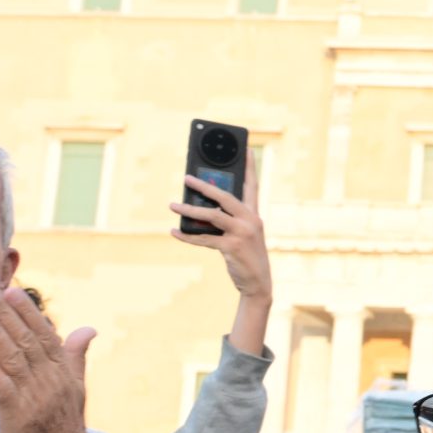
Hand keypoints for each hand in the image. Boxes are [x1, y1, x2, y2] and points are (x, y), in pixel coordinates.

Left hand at [0, 277, 94, 432]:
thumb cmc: (63, 426)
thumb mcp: (75, 388)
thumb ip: (76, 357)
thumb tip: (88, 329)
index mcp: (63, 371)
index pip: (44, 334)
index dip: (27, 312)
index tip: (11, 290)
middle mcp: (50, 379)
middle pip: (26, 340)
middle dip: (6, 313)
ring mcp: (34, 395)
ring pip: (12, 356)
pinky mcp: (17, 413)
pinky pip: (0, 384)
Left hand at [171, 171, 269, 300]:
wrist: (259, 283)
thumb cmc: (248, 256)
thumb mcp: (243, 234)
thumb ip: (228, 220)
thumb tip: (200, 210)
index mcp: (255, 215)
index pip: (253, 186)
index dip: (249, 167)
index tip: (246, 149)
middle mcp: (251, 221)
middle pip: (225, 197)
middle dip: (204, 186)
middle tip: (186, 178)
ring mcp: (242, 233)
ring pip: (212, 215)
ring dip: (190, 210)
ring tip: (173, 205)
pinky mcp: (232, 248)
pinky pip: (205, 238)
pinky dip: (188, 236)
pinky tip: (175, 232)